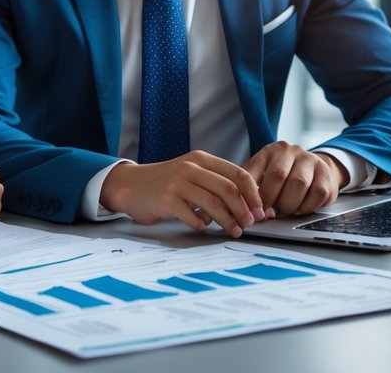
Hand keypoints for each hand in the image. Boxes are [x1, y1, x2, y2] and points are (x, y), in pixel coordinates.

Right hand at [99, 151, 264, 235]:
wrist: (129, 185)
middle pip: (229, 189)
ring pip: (214, 204)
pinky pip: (192, 216)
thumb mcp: (191, 173)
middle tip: (251, 224)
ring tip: (235, 231)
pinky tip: (203, 227)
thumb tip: (247, 204)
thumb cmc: (164, 183)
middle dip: (245, 210)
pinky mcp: (166, 200)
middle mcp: (191, 167)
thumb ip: (214, 182)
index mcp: (201, 159)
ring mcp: (177, 183)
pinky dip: (202, 224)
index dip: (254, 194)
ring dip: (229, 221)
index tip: (261, 211)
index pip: (238, 174)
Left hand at [243, 141, 346, 216]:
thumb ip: (253, 189)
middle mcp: (290, 151)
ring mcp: (309, 160)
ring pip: (299, 184)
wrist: (314, 168)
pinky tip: (301, 208)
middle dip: (272, 200)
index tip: (252, 211)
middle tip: (270, 213)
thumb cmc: (284, 176)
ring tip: (286, 209)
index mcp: (269, 151)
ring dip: (290, 204)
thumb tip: (245, 209)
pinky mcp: (325, 173)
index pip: (254, 171)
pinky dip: (308, 206)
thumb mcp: (264, 175)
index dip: (251, 195)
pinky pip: (318, 193)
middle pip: (277, 176)